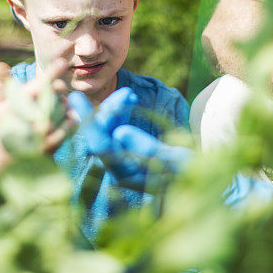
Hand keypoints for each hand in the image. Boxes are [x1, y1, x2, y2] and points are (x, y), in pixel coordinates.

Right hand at [0, 60, 75, 179]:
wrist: (9, 159)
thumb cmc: (4, 125)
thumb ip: (3, 84)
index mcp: (15, 107)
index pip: (37, 86)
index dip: (51, 73)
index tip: (63, 62)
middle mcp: (30, 121)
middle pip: (54, 96)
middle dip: (57, 88)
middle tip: (56, 87)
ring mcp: (43, 134)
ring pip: (63, 107)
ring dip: (63, 102)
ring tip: (54, 104)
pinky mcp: (53, 145)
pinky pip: (70, 124)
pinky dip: (69, 117)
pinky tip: (63, 116)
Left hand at [68, 88, 190, 190]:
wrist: (197, 179)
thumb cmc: (188, 173)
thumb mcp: (176, 162)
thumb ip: (149, 150)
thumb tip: (120, 133)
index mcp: (126, 173)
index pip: (101, 145)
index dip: (88, 121)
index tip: (74, 97)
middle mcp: (118, 167)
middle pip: (101, 134)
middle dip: (108, 110)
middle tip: (122, 93)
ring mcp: (121, 158)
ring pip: (108, 128)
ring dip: (115, 109)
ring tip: (129, 94)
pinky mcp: (127, 150)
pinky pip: (116, 126)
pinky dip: (121, 112)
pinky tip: (129, 99)